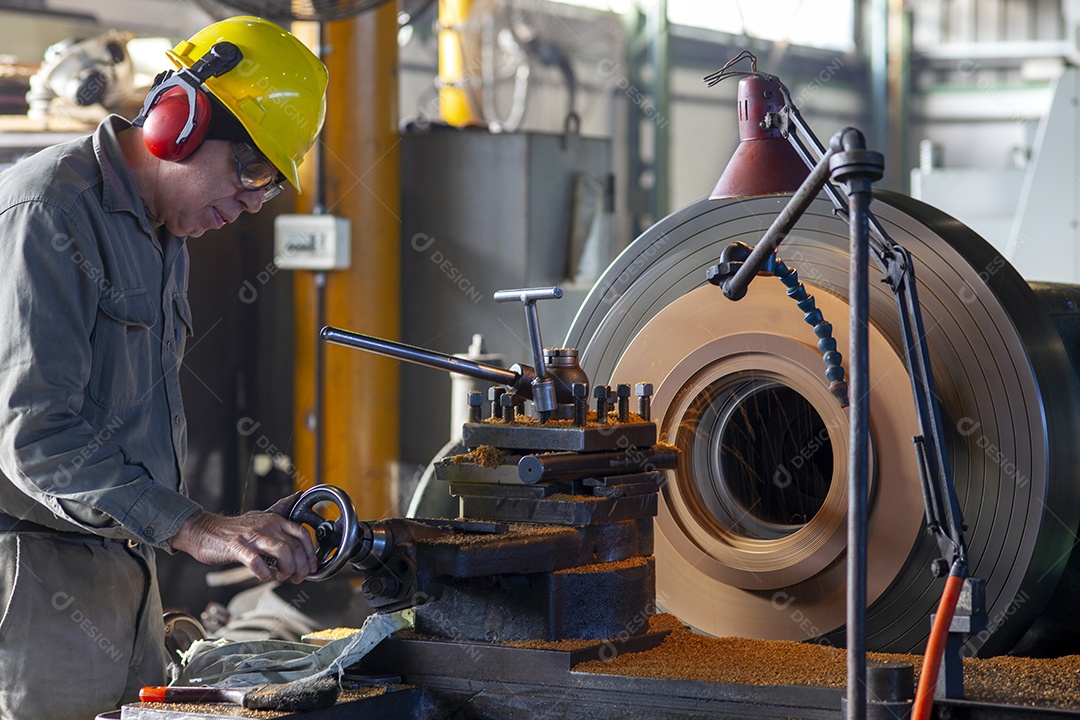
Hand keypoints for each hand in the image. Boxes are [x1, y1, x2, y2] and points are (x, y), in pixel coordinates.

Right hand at [171, 508, 316, 583]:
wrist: (205, 530)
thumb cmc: (235, 528)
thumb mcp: (262, 515)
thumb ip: (281, 509)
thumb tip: (299, 496)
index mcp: (275, 520)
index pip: (302, 534)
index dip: (310, 553)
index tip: (311, 567)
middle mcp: (267, 526)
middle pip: (295, 547)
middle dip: (300, 567)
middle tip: (297, 578)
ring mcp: (252, 536)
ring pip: (282, 551)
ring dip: (287, 569)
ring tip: (282, 577)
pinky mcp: (236, 547)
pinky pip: (255, 561)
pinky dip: (264, 572)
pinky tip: (265, 577)